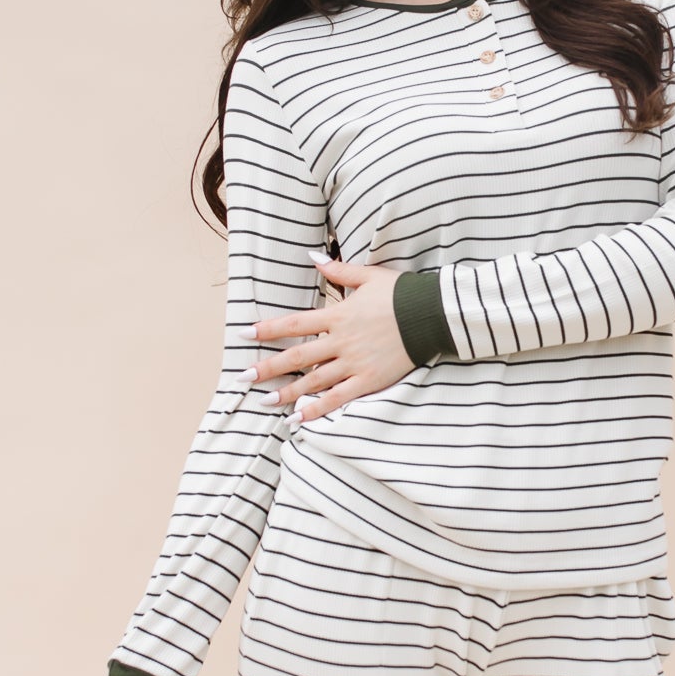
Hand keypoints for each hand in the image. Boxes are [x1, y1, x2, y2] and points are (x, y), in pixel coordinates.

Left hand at [250, 252, 415, 420]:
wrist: (432, 314)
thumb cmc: (402, 293)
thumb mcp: (369, 276)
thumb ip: (338, 271)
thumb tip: (313, 257)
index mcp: (338, 315)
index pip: (294, 323)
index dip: (267, 329)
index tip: (244, 334)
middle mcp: (340, 341)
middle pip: (296, 356)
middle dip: (268, 368)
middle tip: (243, 379)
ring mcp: (354, 363)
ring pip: (313, 380)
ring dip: (287, 392)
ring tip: (265, 402)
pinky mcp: (369, 380)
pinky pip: (338, 398)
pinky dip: (317, 409)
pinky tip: (298, 418)